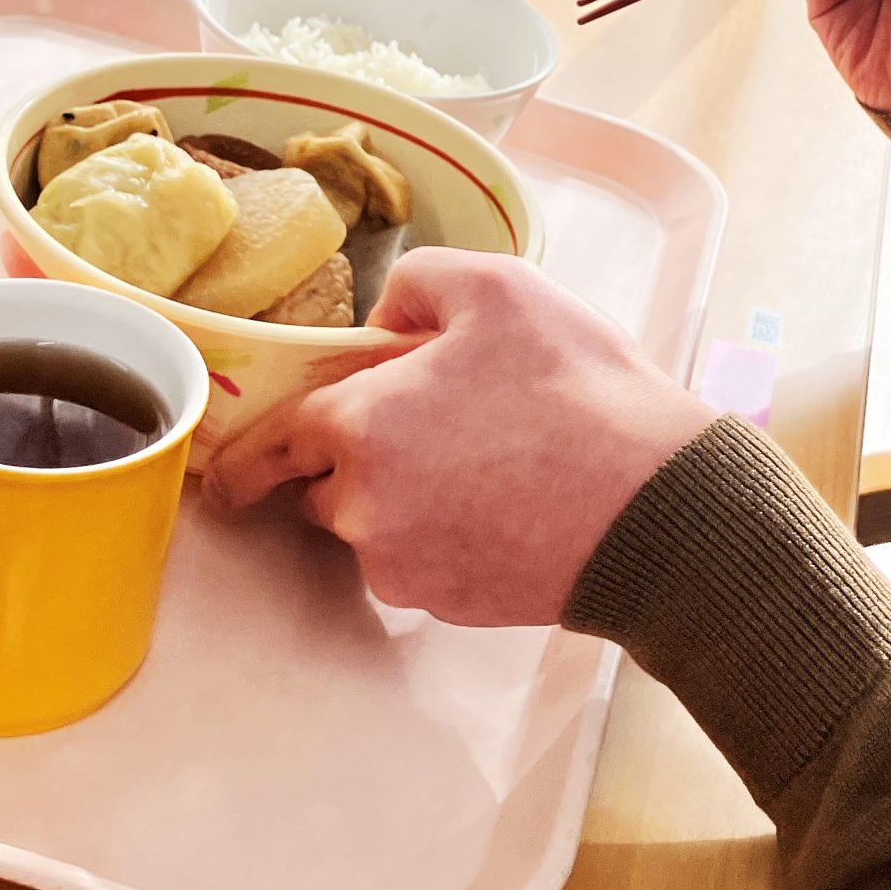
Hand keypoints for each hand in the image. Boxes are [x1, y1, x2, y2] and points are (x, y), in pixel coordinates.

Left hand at [203, 248, 716, 626]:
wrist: (656, 507)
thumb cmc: (580, 392)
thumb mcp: (501, 287)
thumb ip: (419, 282)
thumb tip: (384, 316)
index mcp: (360, 426)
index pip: (275, 441)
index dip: (253, 451)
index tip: (234, 470)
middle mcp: (364, 508)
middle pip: (325, 485)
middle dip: (357, 458)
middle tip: (435, 422)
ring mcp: (406, 568)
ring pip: (375, 528)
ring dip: (405, 498)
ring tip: (488, 458)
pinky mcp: (450, 607)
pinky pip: (422, 564)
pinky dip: (446, 537)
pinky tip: (507, 502)